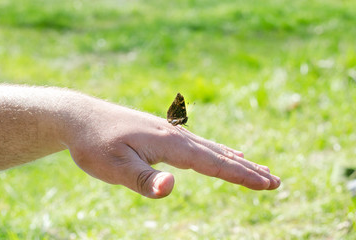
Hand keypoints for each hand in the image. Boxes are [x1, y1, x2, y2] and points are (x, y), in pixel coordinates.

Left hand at [65, 98, 280, 198]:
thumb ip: (143, 179)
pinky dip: (219, 152)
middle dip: (248, 170)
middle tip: (275, 181)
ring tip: (257, 168)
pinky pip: (200, 145)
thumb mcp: (113, 167)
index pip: (214, 164)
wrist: (80, 116)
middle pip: (220, 155)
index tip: (268, 184)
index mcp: (169, 144)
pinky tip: (223, 151)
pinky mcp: (163, 135)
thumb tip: (171, 187)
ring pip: (212, 149)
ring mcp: (170, 133)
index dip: (242, 176)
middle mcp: (175, 136)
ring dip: (237, 161)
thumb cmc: (94, 144)